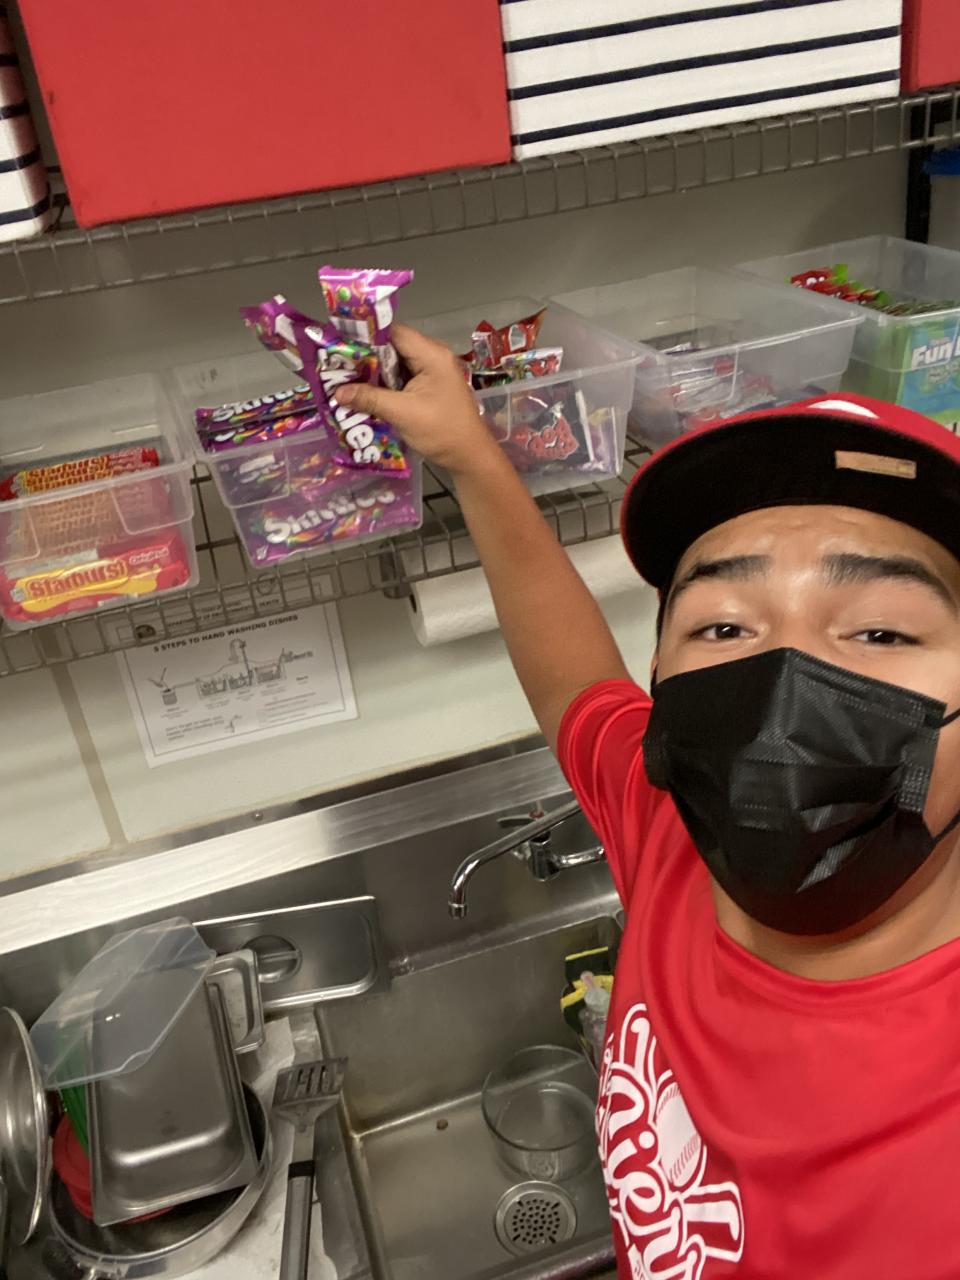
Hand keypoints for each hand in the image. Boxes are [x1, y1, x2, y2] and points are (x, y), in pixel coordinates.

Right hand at [333, 323, 499, 475]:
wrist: (470, 456)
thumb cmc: (442, 431)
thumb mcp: (402, 414)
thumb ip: (370, 399)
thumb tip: (336, 392)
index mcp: (432, 355)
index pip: (394, 332)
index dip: (366, 336)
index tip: (341, 345)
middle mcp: (433, 356)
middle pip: (393, 346)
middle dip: (366, 356)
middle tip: (338, 365)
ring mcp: (433, 371)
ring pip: (396, 362)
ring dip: (374, 371)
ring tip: (345, 377)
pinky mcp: (430, 385)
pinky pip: (403, 376)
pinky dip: (385, 382)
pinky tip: (365, 391)